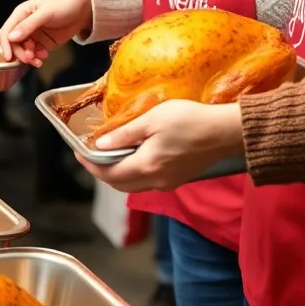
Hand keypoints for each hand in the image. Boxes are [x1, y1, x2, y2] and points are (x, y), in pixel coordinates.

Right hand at [0, 0, 92, 65]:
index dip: (6, 45)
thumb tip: (12, 37)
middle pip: (14, 44)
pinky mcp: (43, 43)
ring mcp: (34, 35)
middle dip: (20, 53)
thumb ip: (28, 25)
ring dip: (29, 57)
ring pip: (24, 50)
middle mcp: (25, 25)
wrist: (83, 9)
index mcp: (21, 14)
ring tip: (38, 60)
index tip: (9, 57)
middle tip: (29, 58)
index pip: (7, 31)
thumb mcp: (45, 13)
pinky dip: (37, 58)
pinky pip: (35, 54)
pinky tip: (44, 56)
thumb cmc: (63, 4)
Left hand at [78, 101, 244, 191]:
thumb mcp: (152, 120)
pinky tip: (133, 156)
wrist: (226, 131)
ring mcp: (169, 183)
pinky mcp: (178, 179)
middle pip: (119, 184)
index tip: (78, 152)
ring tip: (108, 154)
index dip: (90, 165)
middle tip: (90, 154)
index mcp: (146, 167)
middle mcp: (156, 181)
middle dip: (101, 171)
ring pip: (133, 185)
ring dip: (117, 173)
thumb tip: (100, 145)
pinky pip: (148, 181)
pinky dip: (134, 172)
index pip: (108, 174)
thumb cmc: (190, 120)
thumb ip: (124, 134)